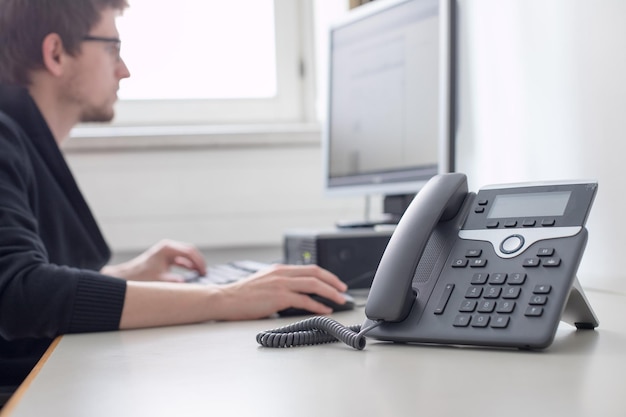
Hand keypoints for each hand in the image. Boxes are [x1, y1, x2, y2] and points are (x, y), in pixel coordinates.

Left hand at [101, 239, 205, 281]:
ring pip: (187, 254)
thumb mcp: (159, 280)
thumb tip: (187, 284)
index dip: (199, 262)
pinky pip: (181, 258)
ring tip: (201, 273)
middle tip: (205, 272)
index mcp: (167, 248)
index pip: (189, 252)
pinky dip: (188, 265)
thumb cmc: (141, 276)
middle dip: (199, 261)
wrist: (127, 276)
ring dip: (194, 263)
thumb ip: (174, 282)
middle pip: (190, 251)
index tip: (204, 272)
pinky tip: (192, 272)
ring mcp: (167, 251)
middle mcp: (168, 247)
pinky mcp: (166, 257)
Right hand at [215, 264, 348, 319]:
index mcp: (280, 269)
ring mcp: (280, 284)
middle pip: (315, 273)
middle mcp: (282, 273)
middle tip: (343, 290)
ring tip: (339, 300)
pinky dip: (318, 306)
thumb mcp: (264, 282)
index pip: (309, 268)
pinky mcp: (278, 297)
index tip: (335, 282)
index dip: (326, 275)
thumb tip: (297, 291)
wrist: (226, 299)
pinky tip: (325, 311)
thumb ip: (280, 283)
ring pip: (313, 285)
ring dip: (330, 293)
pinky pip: (304, 300)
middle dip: (333, 281)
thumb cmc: (242, 295)